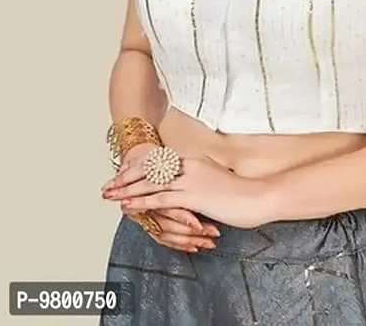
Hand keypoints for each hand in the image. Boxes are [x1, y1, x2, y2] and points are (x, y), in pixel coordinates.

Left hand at [105, 151, 272, 228]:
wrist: (257, 197)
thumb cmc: (241, 192)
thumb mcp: (217, 178)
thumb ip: (200, 177)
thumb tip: (189, 184)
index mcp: (194, 160)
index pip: (159, 162)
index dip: (138, 168)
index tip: (122, 173)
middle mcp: (189, 166)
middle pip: (150, 170)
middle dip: (126, 178)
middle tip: (108, 184)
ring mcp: (190, 180)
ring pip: (151, 184)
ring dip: (127, 190)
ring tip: (109, 195)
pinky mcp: (193, 196)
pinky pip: (161, 199)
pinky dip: (142, 202)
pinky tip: (128, 205)